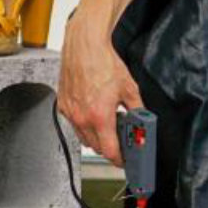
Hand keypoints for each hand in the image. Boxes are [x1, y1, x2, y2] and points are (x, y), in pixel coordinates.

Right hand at [57, 23, 143, 167]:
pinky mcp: (63, 105)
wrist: (85, 47)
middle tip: (121, 140)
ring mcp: (70, 112)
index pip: (109, 151)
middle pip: (96, 147)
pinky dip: (84, 125)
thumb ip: (138, 110)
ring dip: (96, 137)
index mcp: (99, 116)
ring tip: (108, 124)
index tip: (125, 160)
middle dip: (109, 147)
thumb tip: (144, 122)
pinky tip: (94, 113)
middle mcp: (81, 117)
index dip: (119, 159)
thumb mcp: (130, 88)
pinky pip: (74, 125)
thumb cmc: (104, 63)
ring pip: (83, 138)